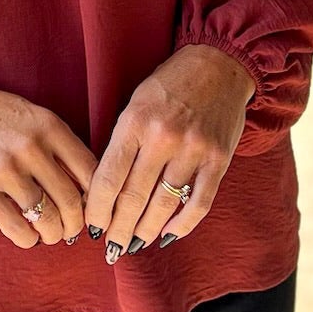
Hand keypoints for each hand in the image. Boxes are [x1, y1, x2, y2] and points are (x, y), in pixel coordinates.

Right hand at [0, 70, 96, 247]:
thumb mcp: (32, 116)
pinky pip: (15, 227)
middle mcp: (30, 147)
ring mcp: (4, 169)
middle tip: (72, 230)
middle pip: (71, 201)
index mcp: (49, 127)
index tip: (92, 209)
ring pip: (45, 218)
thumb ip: (58, 146)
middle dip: (76, 224)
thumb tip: (85, 189)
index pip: (91, 172)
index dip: (97, 199)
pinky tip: (28, 236)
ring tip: (50, 234)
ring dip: (53, 234)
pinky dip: (27, 239)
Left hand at [83, 45, 255, 257]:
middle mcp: (164, 138)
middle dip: (119, 228)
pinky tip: (168, 235)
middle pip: (134, 197)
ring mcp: (194, 150)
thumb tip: (105, 191)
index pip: (109, 178)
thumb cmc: (169, 85)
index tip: (93, 227)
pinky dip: (183, 225)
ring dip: (147, 231)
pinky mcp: (219, 160)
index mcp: (135, 122)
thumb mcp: (135, 105)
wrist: (218, 64)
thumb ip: (121, 143)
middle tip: (112, 247)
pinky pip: (199, 203)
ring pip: (165, 205)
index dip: (98, 210)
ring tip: (135, 244)